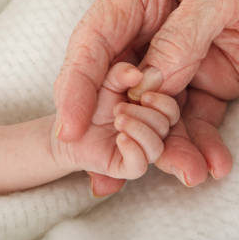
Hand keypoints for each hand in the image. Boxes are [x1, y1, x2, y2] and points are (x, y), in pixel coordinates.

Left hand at [52, 62, 179, 180]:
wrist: (68, 124)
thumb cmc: (91, 100)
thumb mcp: (106, 79)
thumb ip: (121, 73)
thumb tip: (137, 75)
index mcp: (151, 110)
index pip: (171, 110)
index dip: (163, 103)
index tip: (144, 94)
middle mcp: (149, 131)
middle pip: (166, 126)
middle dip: (145, 115)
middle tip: (120, 108)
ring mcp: (138, 149)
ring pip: (156, 148)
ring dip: (139, 130)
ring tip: (119, 119)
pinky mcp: (122, 166)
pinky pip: (138, 165)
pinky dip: (132, 150)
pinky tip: (121, 137)